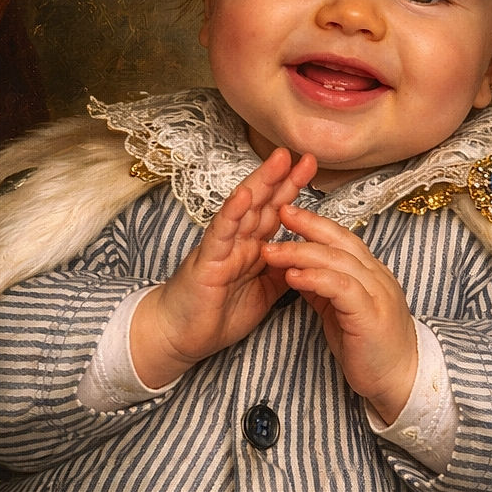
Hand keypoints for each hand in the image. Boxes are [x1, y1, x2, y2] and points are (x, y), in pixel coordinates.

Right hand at [130, 148, 316, 386]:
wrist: (180, 338)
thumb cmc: (216, 314)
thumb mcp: (263, 292)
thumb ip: (283, 271)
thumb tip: (309, 257)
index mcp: (251, 247)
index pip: (275, 211)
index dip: (292, 188)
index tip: (311, 166)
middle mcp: (237, 241)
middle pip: (263, 203)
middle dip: (283, 178)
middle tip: (304, 154)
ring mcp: (222, 247)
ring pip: (244, 210)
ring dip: (261, 184)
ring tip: (279, 161)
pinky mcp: (207, 261)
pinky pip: (220, 234)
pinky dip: (232, 214)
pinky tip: (243, 196)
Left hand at [261, 205, 417, 422]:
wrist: (401, 380)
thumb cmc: (371, 348)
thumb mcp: (341, 312)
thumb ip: (324, 289)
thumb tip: (296, 269)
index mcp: (371, 274)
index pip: (342, 238)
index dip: (315, 223)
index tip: (288, 212)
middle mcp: (377, 277)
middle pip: (340, 241)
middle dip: (308, 225)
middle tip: (279, 213)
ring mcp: (377, 294)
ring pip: (338, 261)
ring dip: (301, 252)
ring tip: (272, 251)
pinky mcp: (370, 315)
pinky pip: (341, 287)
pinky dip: (316, 278)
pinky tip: (293, 275)